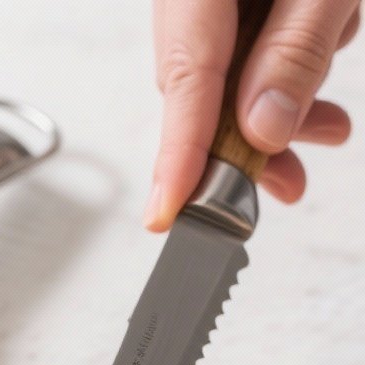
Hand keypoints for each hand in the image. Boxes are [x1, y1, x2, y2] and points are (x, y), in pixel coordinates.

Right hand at [148, 0, 358, 229]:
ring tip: (329, 129)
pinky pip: (241, 46)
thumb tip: (262, 130)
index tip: (165, 214)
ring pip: (222, 73)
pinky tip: (320, 78)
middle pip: (197, 86)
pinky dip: (280, 72)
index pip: (184, 80)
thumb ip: (294, 52)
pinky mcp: (229, 0)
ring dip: (275, 112)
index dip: (178, 156)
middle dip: (243, 143)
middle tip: (289, 183)